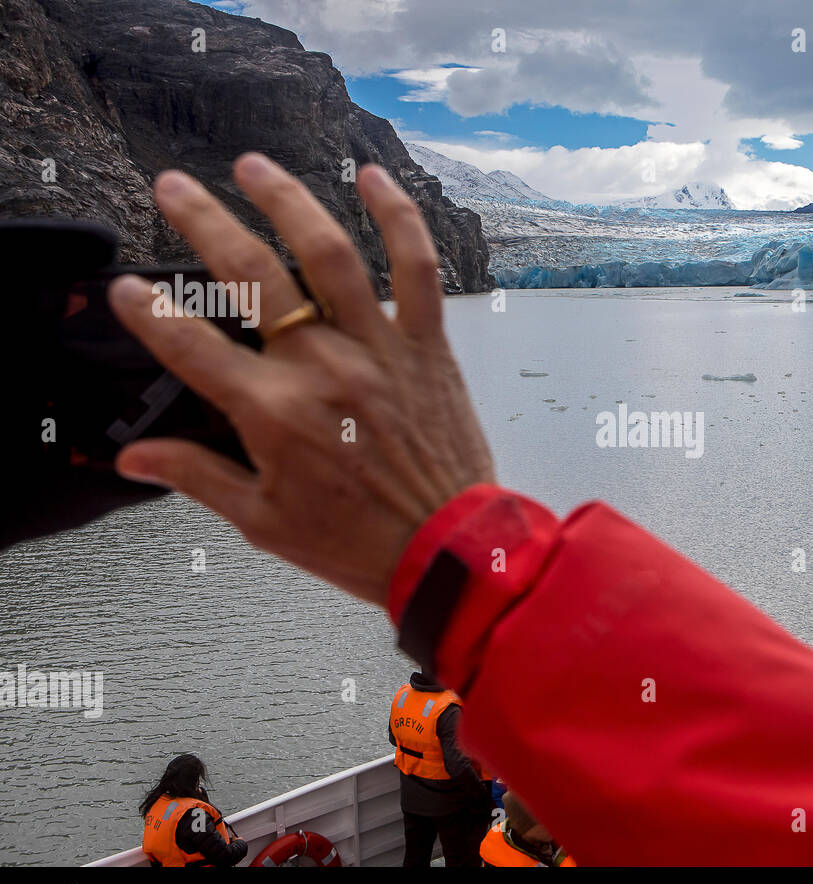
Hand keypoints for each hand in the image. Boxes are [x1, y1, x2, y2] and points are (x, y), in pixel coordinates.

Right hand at [108, 154, 494, 605]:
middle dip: (204, 222)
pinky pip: (417, 269)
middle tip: (175, 189)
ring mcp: (379, 349)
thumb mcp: (264, 522)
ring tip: (255, 166)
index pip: (192, 347)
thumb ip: (198, 478)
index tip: (128, 290)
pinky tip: (374, 178)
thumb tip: (137, 458)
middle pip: (251, 276)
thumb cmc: (362, 543)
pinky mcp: (428, 346)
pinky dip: (399, 219)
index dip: (151, 313)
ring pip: (328, 254)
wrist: (449, 552)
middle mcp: (323, 368)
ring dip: (288, 201)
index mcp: (274, 414)